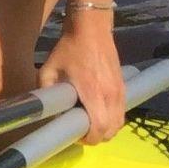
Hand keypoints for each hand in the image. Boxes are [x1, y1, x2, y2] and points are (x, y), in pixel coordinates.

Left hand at [40, 21, 126, 143]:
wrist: (91, 29)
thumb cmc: (67, 49)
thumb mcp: (48, 69)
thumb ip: (45, 91)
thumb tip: (44, 109)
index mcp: (92, 93)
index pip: (99, 127)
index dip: (89, 138)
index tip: (76, 136)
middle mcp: (111, 95)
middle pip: (112, 130)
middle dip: (97, 137)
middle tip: (81, 131)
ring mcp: (120, 91)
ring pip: (120, 122)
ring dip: (107, 128)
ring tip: (90, 123)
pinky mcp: (124, 87)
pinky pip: (123, 111)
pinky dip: (113, 118)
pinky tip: (99, 112)